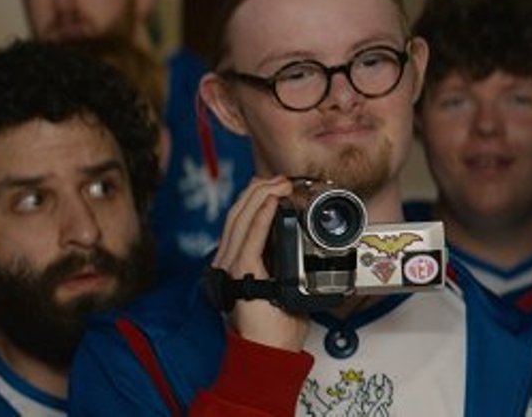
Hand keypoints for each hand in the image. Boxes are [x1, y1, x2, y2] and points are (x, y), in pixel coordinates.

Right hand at [211, 176, 308, 350]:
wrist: (268, 351)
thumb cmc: (277, 327)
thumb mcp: (283, 288)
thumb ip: (285, 268)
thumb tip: (304, 252)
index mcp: (234, 264)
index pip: (239, 224)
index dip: (254, 201)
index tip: (273, 187)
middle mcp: (227, 262)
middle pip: (237, 215)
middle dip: (259, 191)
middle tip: (280, 179)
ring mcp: (231, 266)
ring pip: (240, 220)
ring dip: (261, 197)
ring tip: (278, 183)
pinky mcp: (241, 273)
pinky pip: (250, 237)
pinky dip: (261, 216)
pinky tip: (271, 202)